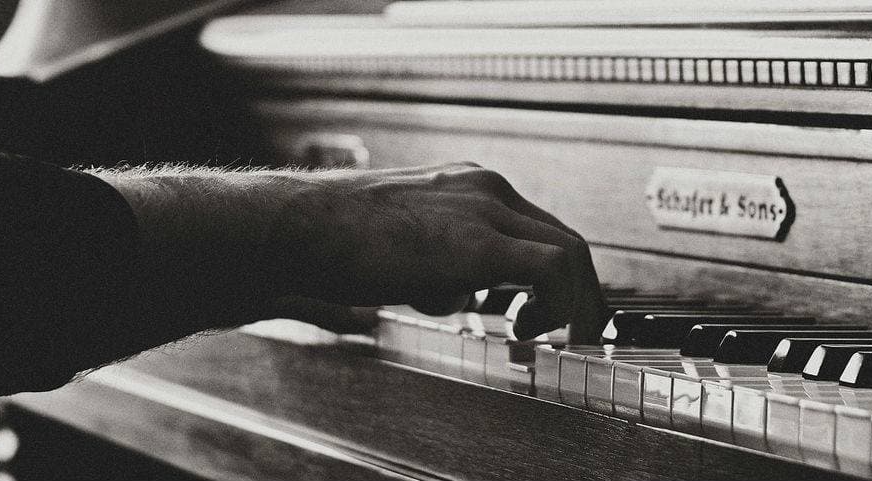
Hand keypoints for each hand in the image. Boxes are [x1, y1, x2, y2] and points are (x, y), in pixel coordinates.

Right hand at [96, 163, 602, 340]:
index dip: (554, 275)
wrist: (293, 230)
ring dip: (575, 303)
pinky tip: (529, 333)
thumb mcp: (392, 255)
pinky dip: (560, 305)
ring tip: (553, 339)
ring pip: (570, 252)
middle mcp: (482, 188)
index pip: (535, 226)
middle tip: (574, 332)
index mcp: (464, 185)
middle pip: (562, 237)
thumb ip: (422, 271)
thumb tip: (430, 303)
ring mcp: (484, 208)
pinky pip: (554, 269)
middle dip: (578, 291)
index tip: (550, 313)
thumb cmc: (326, 245)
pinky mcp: (479, 241)